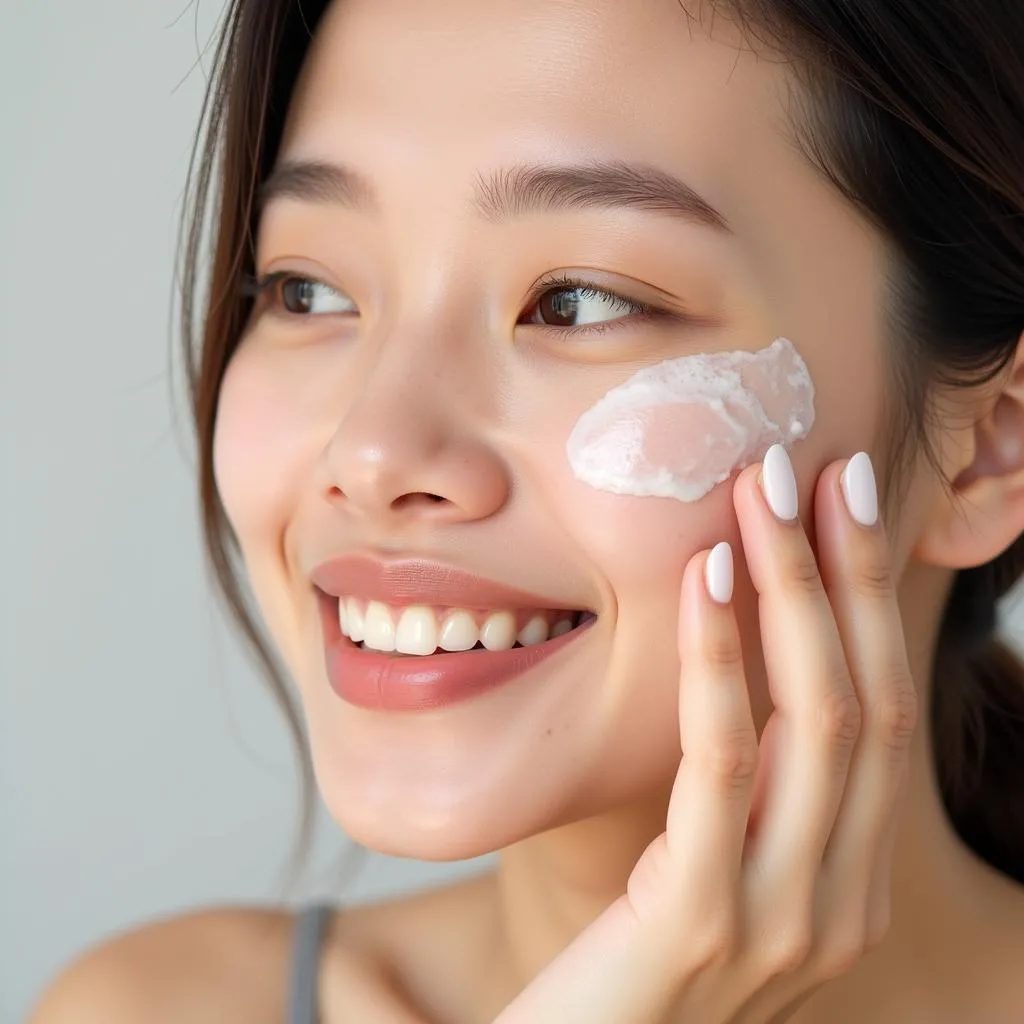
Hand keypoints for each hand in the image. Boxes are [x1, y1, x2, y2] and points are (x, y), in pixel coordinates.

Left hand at [493, 446, 918, 1023]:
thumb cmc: (621, 968)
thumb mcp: (700, 873)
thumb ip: (738, 801)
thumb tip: (737, 673)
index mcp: (843, 884)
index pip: (877, 717)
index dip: (868, 603)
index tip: (845, 505)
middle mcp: (837, 902)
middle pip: (867, 702)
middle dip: (847, 575)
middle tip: (816, 469)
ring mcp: (784, 920)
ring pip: (819, 720)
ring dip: (795, 591)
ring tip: (760, 495)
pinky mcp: (704, 920)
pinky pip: (723, 761)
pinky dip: (721, 657)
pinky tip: (703, 576)